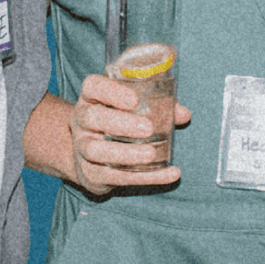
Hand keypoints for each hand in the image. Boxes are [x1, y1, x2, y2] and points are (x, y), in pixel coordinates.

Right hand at [65, 74, 191, 196]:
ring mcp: (83, 148)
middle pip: (90, 117)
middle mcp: (82, 121)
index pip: (93, 86)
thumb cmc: (120, 121)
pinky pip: (115, 177)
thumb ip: (159, 105)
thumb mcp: (134, 108)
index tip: (135, 100)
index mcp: (91, 98)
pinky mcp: (92, 174)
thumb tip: (182, 113)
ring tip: (151, 155)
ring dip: (126, 154)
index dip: (112, 92)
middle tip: (148, 128)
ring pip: (95, 151)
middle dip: (120, 123)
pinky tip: (169, 174)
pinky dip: (145, 177)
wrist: (92, 157)